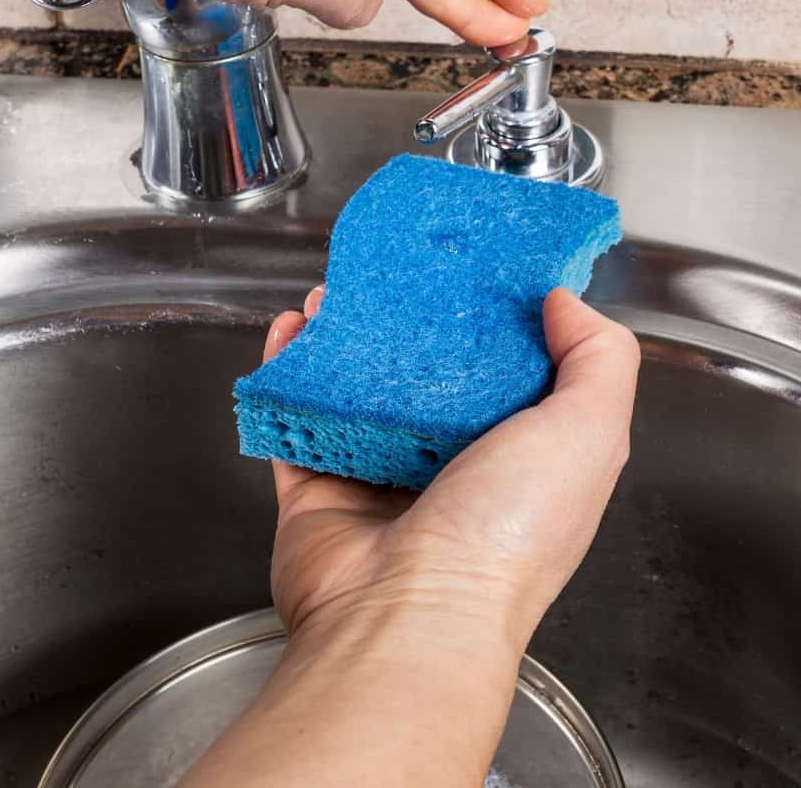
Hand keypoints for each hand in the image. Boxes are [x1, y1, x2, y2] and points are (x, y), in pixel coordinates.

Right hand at [182, 286, 637, 786]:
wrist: (405, 616)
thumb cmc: (505, 534)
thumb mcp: (588, 434)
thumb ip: (598, 359)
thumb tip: (565, 301)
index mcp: (518, 460)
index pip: (507, 376)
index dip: (490, 320)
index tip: (470, 269)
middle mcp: (450, 472)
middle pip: (422, 380)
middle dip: (403, 325)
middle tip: (386, 281)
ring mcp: (378, 484)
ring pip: (354, 395)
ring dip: (340, 342)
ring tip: (330, 297)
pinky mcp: (318, 493)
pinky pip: (297, 423)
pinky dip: (287, 375)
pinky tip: (288, 333)